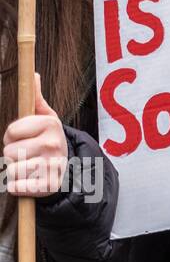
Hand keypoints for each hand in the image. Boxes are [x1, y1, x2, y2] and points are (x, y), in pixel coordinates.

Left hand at [1, 73, 67, 197]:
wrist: (68, 170)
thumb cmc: (49, 142)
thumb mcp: (47, 119)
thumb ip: (36, 99)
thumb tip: (34, 75)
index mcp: (50, 125)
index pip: (10, 131)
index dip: (12, 136)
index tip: (25, 138)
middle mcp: (53, 144)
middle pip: (8, 151)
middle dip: (13, 155)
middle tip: (30, 155)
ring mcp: (51, 165)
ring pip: (10, 169)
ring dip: (15, 171)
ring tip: (31, 168)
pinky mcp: (47, 186)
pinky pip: (14, 187)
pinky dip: (17, 187)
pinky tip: (30, 181)